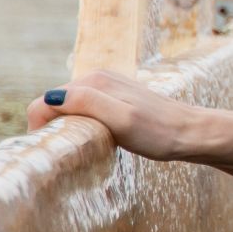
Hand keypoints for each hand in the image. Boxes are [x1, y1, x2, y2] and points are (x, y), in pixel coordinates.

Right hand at [26, 70, 212, 162]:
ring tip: (84, 147)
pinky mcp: (115, 99)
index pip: (44, 102)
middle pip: (54, 104)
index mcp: (93, 82)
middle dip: (54, 127)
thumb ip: (87, 104)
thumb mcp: (121, 120)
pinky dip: (83, 126)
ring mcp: (107, 88)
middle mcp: (97, 79)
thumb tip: (52, 96)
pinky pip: (85, 111)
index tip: (55, 151)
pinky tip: (98, 139)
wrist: (192, 133)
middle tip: (71, 152)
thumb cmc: (158, 132)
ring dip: (68, 127)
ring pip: (69, 108)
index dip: (40, 128)